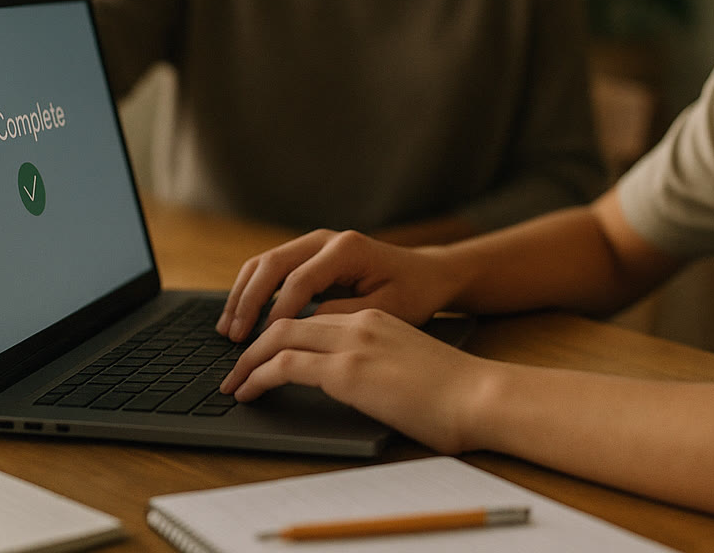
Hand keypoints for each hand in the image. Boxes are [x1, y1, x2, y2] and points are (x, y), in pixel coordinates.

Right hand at [217, 229, 457, 342]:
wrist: (427, 275)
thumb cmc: (412, 293)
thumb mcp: (386, 310)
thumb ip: (346, 314)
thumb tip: (305, 323)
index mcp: (347, 249)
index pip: (300, 280)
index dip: (279, 312)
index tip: (263, 341)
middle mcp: (326, 240)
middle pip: (272, 264)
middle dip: (249, 301)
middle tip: (233, 336)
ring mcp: (315, 245)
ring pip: (264, 263)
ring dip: (242, 295)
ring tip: (227, 329)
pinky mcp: (309, 256)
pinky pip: (271, 269)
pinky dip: (251, 290)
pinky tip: (239, 316)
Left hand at [220, 309, 494, 453]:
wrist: (480, 395)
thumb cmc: (456, 392)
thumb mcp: (409, 365)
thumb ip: (379, 366)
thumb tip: (361, 389)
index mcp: (376, 320)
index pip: (313, 320)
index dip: (280, 336)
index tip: (262, 357)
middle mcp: (360, 322)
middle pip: (288, 322)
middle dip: (253, 343)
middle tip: (234, 368)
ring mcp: (353, 343)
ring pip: (279, 338)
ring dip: (248, 360)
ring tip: (233, 383)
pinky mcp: (348, 370)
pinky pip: (285, 366)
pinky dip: (258, 377)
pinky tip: (249, 392)